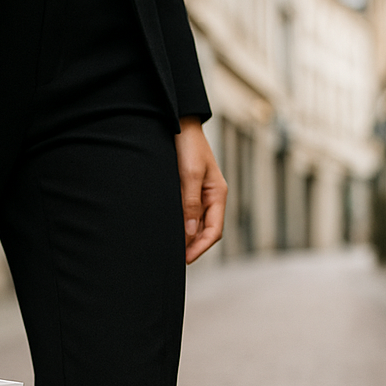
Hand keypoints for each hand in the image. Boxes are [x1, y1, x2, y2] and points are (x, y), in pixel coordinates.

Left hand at [176, 117, 225, 263]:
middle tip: (173, 260)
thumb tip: (189, 233)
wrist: (179, 125)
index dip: (200, 247)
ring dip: (185, 238)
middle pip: (205, 231)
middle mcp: (211, 197)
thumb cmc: (188, 146)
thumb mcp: (190, 175)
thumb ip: (190, 203)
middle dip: (192, 246)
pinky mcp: (188, 190)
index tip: (185, 260)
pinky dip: (180, 225)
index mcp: (217, 194)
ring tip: (169, 250)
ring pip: (195, 224)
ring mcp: (200, 194)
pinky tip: (168, 231)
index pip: (214, 230)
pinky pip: (187, 214)